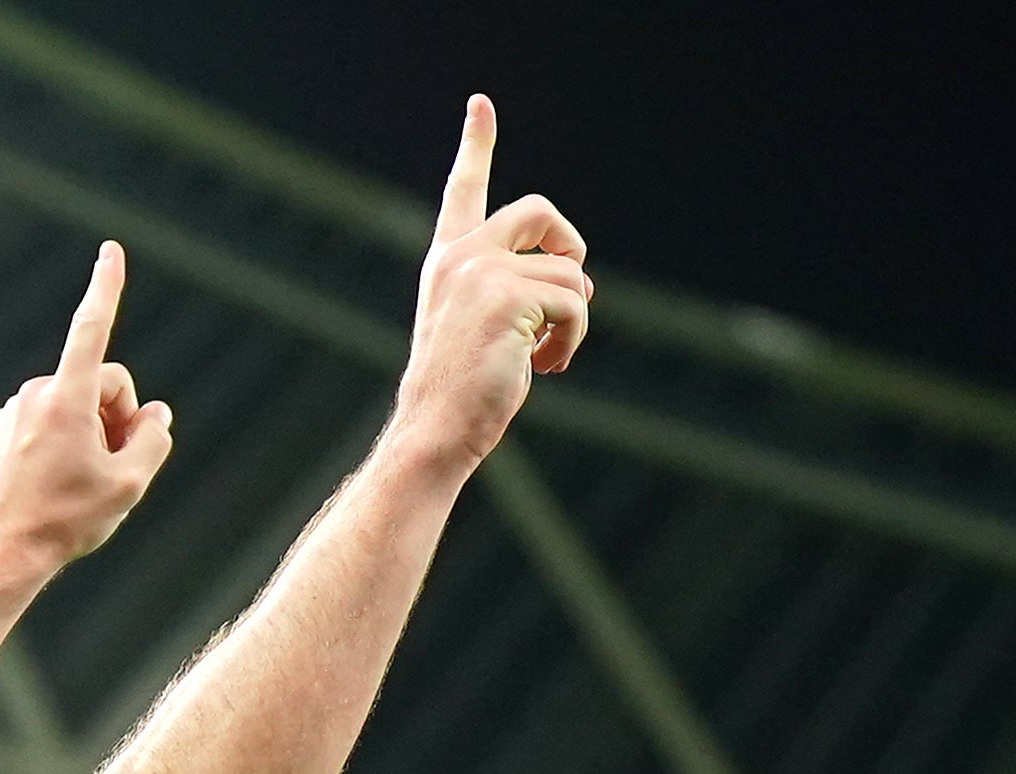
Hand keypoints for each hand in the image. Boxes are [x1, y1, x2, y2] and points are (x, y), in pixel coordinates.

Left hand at [0, 241, 175, 577]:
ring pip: (75, 406)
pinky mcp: (2, 430)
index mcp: (67, 397)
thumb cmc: (65, 520)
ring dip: (91, 433)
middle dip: (119, 415)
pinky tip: (55, 483)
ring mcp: (15, 411)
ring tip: (80, 482)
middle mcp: (37, 394)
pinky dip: (62, 442)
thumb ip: (153, 439)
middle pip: (103, 384)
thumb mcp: (130, 484)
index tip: (111, 251)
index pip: (92, 328)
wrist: (1, 552)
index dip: (107, 287)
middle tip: (115, 465)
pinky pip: (49, 423)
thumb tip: (153, 415)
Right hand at [391, 96, 591, 466]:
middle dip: (569, 248)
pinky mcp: (508, 295)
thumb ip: (517, 289)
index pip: (464, 189)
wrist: (435, 428)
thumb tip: (581, 279)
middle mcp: (461, 255)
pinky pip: (575, 303)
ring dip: (572, 322)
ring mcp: (482, 271)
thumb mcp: (483, 326)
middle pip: (541, 211)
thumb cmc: (460, 390)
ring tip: (545, 358)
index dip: (475, 143)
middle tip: (568, 296)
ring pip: (569, 275)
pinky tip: (546, 367)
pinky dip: (573, 339)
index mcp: (448, 259)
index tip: (480, 103)